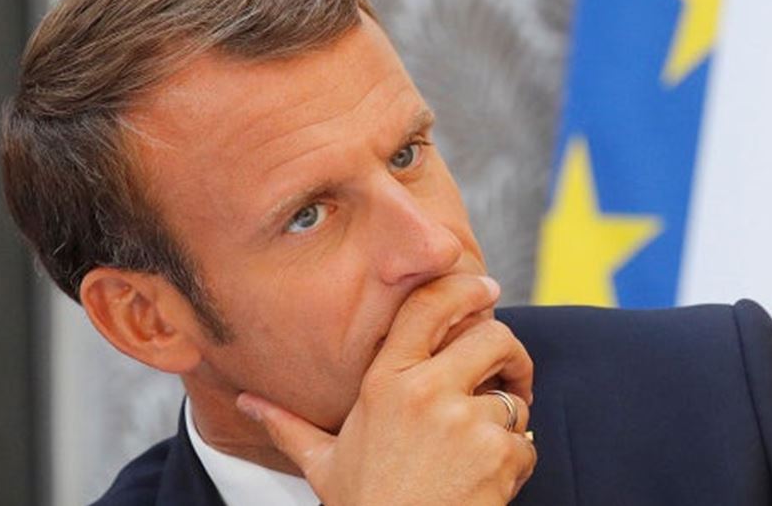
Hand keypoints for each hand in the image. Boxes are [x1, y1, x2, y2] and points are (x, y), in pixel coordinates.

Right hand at [236, 274, 536, 505]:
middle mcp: (426, 392)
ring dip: (510, 420)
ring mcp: (465, 421)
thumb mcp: (321, 463)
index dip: (464, 288)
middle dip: (509, 356)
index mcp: (384, 383)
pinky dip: (517, 462)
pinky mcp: (498, 453)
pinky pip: (526, 442)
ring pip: (513, 397)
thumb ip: (288, 425)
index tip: (486, 289)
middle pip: (493, 336)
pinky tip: (486, 483)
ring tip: (481, 449)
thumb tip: (245, 401)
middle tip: (509, 377)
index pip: (428, 307)